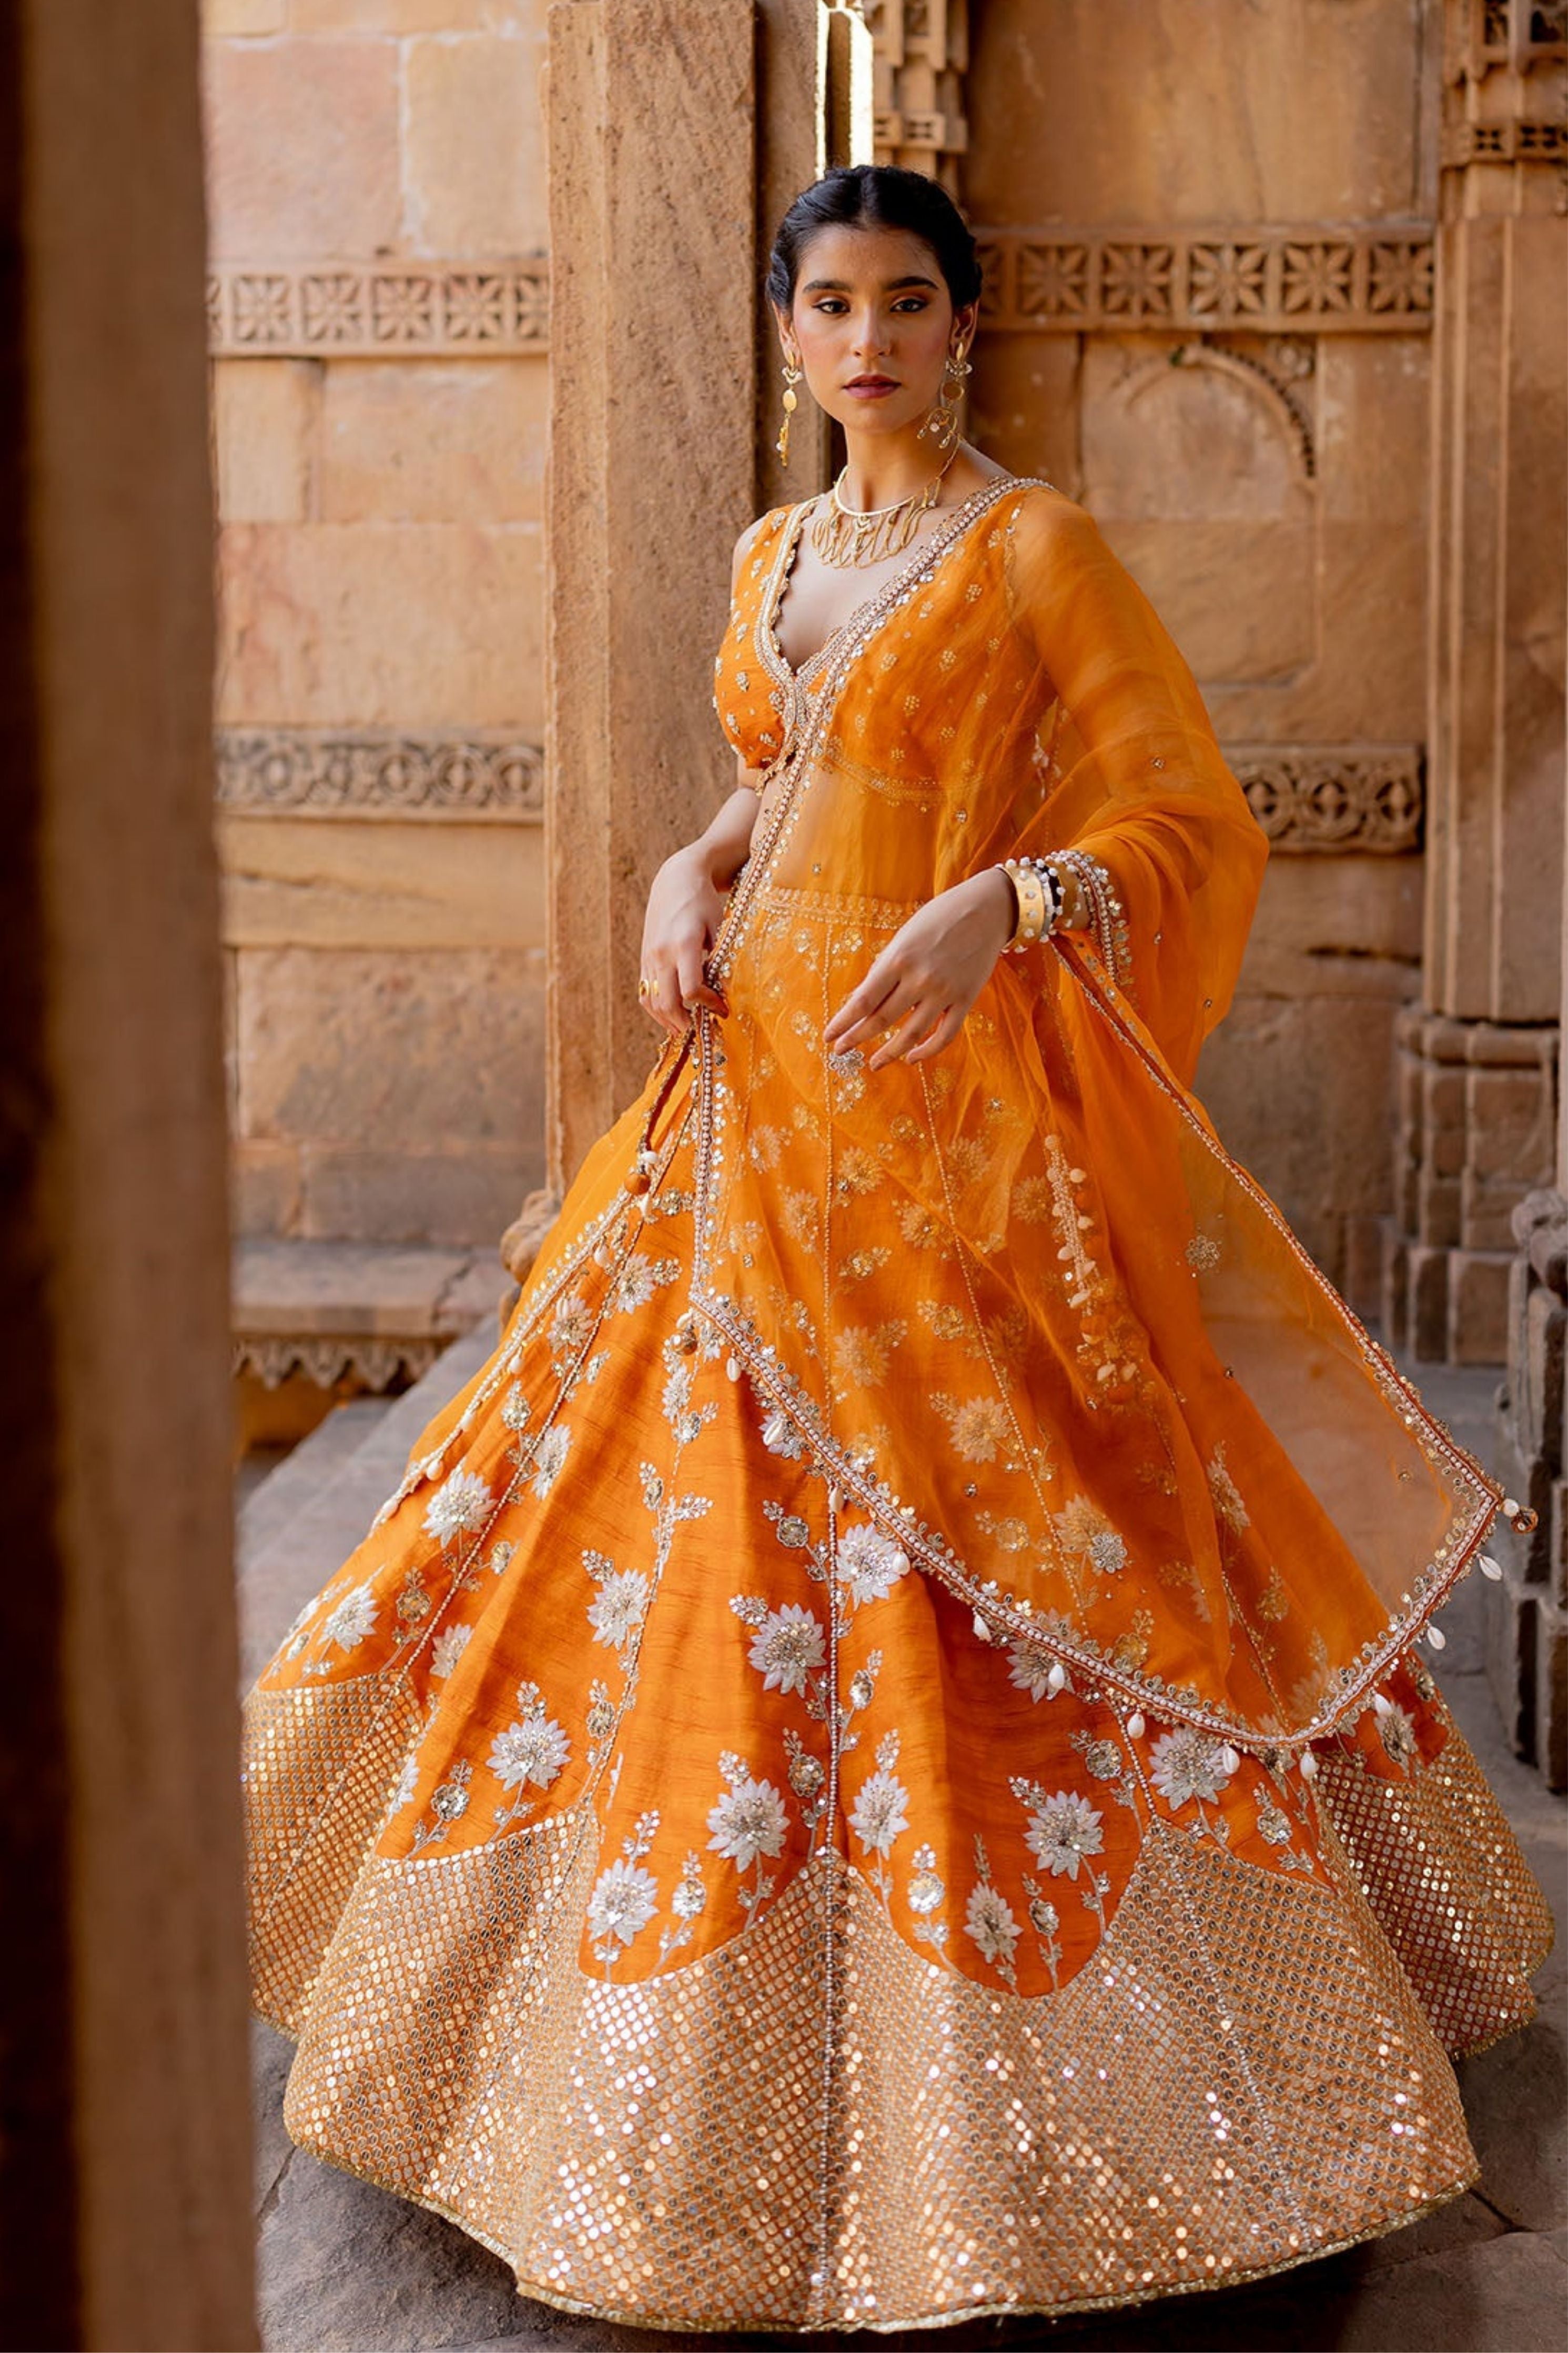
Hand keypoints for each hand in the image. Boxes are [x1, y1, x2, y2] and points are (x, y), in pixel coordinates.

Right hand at [639, 845, 729, 1036]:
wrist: (675, 880)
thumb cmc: (705, 902)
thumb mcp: (719, 926)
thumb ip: (720, 959)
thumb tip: (724, 993)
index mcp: (684, 943)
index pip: (691, 989)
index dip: (707, 1004)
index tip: (722, 1008)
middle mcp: (662, 953)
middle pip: (667, 1002)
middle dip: (684, 1022)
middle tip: (700, 1029)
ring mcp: (649, 957)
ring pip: (652, 1001)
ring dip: (667, 1019)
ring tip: (684, 1028)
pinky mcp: (644, 958)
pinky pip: (644, 992)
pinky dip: (655, 1008)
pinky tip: (670, 1014)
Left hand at [823, 868, 1014, 1069]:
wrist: (986, 909)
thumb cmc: (939, 917)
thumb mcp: (904, 936)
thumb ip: (886, 968)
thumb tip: (865, 1000)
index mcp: (898, 959)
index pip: (863, 1001)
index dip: (843, 1023)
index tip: (828, 1037)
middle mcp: (920, 978)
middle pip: (881, 1020)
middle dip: (856, 1038)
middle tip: (840, 1052)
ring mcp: (944, 992)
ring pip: (911, 1034)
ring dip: (889, 1053)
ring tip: (874, 1063)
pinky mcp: (966, 1000)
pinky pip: (945, 1035)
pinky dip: (927, 1051)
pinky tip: (912, 1058)